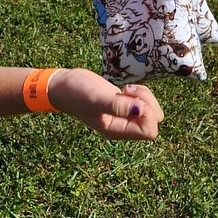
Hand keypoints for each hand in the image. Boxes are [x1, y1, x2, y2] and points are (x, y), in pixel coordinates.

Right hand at [49, 69, 163, 140]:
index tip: (130, 99)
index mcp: (117, 131)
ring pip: (151, 111)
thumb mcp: (95, 99)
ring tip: (125, 89)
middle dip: (147, 103)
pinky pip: (144, 102)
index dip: (147, 114)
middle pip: (153, 121)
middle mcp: (123, 126)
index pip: (149, 131)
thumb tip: (140, 110)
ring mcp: (124, 116)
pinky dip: (140, 92)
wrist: (63, 85)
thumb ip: (117, 106)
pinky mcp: (124, 104)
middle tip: (127, 92)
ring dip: (144, 96)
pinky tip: (124, 89)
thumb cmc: (75, 93)